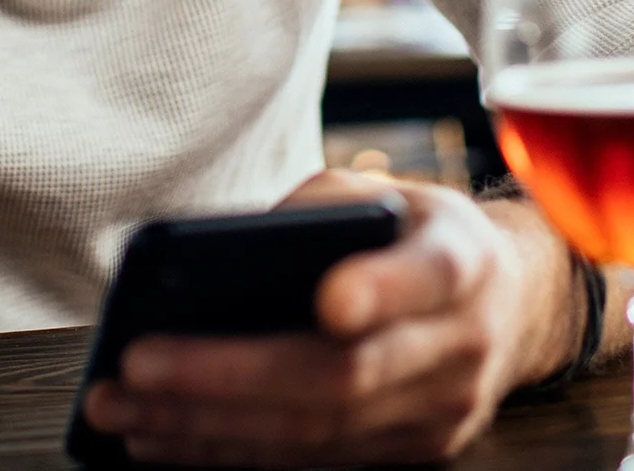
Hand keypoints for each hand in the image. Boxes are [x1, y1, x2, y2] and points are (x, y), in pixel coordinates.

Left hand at [81, 172, 568, 467]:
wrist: (509, 304)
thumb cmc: (416, 235)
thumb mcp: (383, 191)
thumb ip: (318, 206)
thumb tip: (218, 253)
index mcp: (462, 260)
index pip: (428, 277)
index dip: (380, 291)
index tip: (328, 300)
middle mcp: (462, 343)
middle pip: (343, 375)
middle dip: (228, 377)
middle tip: (135, 369)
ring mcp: (441, 412)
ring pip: (318, 433)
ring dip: (209, 429)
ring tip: (123, 413)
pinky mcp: (412, 453)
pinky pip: (315, 462)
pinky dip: (233, 454)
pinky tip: (166, 440)